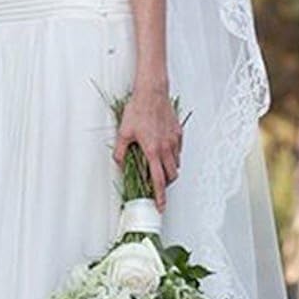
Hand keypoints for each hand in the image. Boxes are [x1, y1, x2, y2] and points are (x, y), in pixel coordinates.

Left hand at [112, 84, 181, 212]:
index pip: (158, 180)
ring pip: (176, 163)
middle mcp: (166, 148)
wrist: (152, 92)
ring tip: (160, 167)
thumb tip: (119, 163)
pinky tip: (165, 151)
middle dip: (166, 184)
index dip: (160, 196)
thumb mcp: (123, 132)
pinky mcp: (178, 133)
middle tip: (158, 186)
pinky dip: (174, 156)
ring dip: (170, 170)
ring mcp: (174, 141)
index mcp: (152, 151)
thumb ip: (121, 151)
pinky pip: (179, 150)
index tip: (161, 206)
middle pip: (171, 175)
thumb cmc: (138, 110)